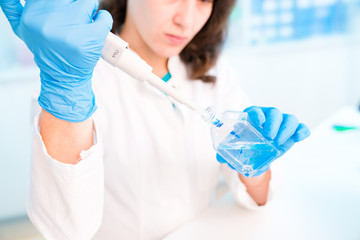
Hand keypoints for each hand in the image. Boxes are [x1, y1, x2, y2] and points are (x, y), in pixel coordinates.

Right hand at [0, 0, 112, 121]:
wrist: (62, 76)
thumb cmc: (45, 49)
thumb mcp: (22, 29)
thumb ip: (12, 7)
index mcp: (32, 14)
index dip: (59, 3)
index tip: (62, 10)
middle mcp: (50, 19)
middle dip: (74, 5)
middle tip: (74, 18)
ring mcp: (72, 27)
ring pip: (89, 3)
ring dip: (89, 12)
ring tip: (84, 25)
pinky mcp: (91, 37)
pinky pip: (104, 17)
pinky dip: (103, 20)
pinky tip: (96, 28)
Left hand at [217, 106, 309, 175]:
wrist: (256, 156)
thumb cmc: (245, 146)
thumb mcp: (235, 149)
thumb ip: (226, 152)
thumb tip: (220, 158)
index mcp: (252, 118)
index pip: (255, 111)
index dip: (257, 114)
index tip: (258, 122)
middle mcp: (268, 118)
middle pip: (274, 113)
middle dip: (273, 123)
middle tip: (269, 137)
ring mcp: (281, 125)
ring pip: (289, 119)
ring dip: (286, 129)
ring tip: (278, 142)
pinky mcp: (291, 133)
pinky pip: (301, 128)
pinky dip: (302, 131)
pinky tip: (298, 138)